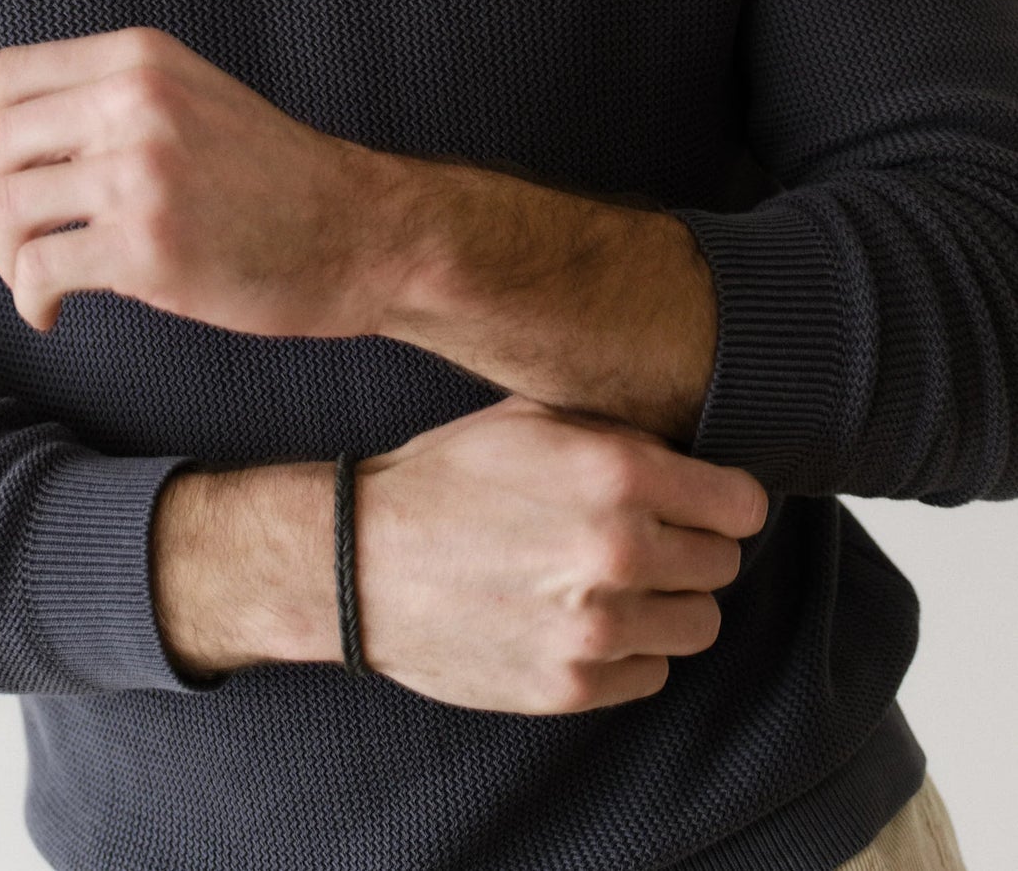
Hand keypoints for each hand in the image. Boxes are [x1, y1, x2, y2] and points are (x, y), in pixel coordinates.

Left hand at [0, 25, 405, 336]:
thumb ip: (112, 100)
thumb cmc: (276, 178)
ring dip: (3, 255)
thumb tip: (7, 143)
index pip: (6, 76)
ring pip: (8, 207)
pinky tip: (52, 311)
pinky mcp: (148, 246)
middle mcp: (135, 102)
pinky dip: (29, 297)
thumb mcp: (194, 98)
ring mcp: (141, 173)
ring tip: (33, 278)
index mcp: (141, 58)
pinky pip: (40, 269)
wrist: (359, 231)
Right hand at [353, 392, 768, 713]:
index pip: (742, 505)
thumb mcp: (530, 419)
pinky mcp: (573, 686)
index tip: (701, 504)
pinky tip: (581, 619)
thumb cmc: (447, 479)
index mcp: (617, 474)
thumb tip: (689, 449)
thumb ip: (618, 431)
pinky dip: (629, 650)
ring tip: (613, 582)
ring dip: (667, 603)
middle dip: (690, 548)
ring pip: (698, 625)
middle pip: (724, 565)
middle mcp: (619, 552)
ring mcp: (598, 628)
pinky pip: (651, 672)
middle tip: (644, 539)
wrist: (363, 560)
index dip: (723, 501)